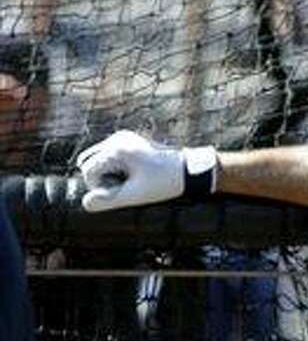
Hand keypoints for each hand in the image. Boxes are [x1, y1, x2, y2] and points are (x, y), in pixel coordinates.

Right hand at [76, 129, 215, 211]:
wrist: (189, 170)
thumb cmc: (164, 184)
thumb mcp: (136, 196)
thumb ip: (109, 200)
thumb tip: (85, 204)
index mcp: (117, 150)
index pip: (88, 171)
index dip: (100, 187)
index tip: (122, 192)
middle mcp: (117, 138)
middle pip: (88, 162)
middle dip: (101, 177)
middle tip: (126, 185)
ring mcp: (122, 136)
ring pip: (96, 158)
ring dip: (106, 172)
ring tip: (131, 179)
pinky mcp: (127, 139)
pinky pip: (107, 154)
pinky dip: (113, 166)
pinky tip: (133, 172)